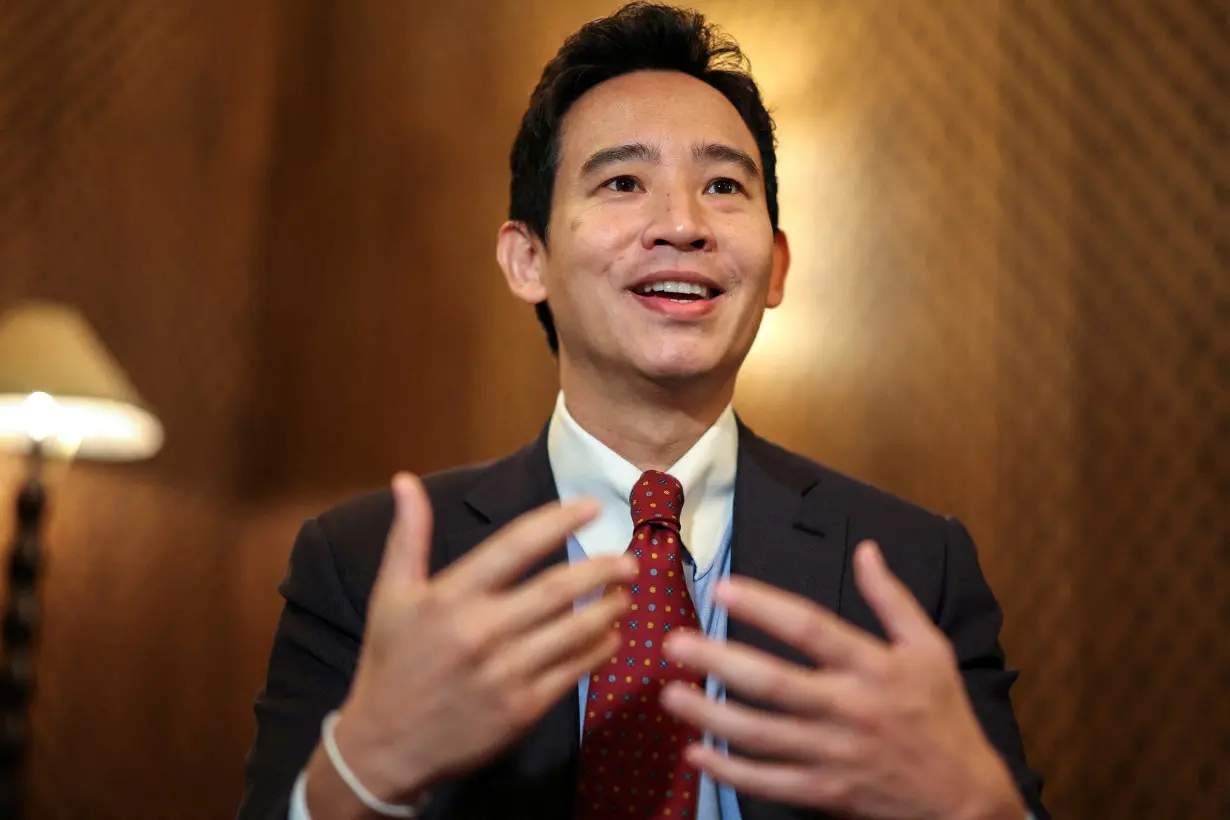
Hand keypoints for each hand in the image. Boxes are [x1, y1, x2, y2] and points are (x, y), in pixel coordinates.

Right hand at [332, 473, 635, 802]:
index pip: (516, 545)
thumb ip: (408, 536)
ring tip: (625, 595)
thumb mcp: (391, 595)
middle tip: (629, 560)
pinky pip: (572, 672)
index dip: (558, 521)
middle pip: (558, 588)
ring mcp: (504, 673)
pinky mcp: (521, 710)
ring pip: (573, 631)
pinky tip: (610, 637)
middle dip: (602, 569)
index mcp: (450, 596)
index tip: (590, 508)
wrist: (383, 748)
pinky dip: (598, 651)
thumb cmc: (390, 663)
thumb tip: (406, 481)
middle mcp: (480, 631)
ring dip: (607, 610)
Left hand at [659, 541, 1023, 819]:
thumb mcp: (929, 648)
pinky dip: (730, 771)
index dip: (765, 606)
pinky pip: (770, 783)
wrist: (965, 799)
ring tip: (671, 694)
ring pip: (763, 736)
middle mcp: (849, 709)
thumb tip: (867, 549)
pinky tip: (696, 753)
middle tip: (675, 643)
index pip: (811, 629)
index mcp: (873, 667)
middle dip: (721, 661)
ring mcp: (834, 754)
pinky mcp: (826, 792)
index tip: (722, 587)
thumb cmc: (943, 715)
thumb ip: (892, 599)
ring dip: (712, 716)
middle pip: (775, 683)